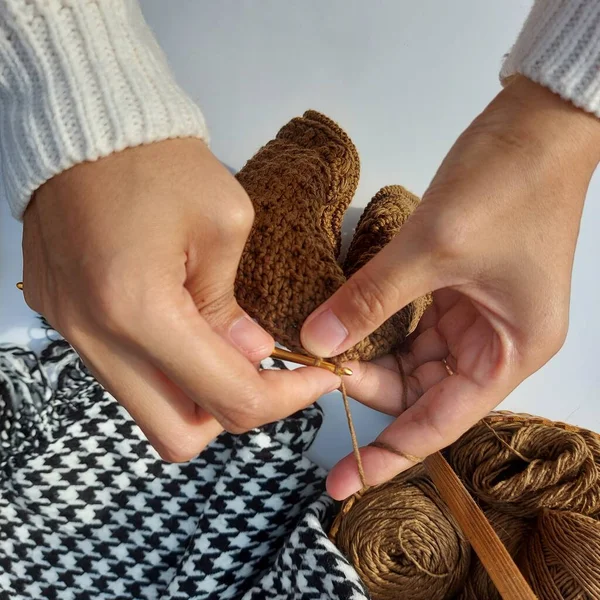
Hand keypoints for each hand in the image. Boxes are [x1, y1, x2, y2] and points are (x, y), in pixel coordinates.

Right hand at [23, 139, 339, 460]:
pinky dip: (161, 370)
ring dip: (196, 395)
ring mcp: (70, 332)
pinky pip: (120, 374)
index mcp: (139, 310)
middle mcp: (94, 337)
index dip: (285, 400)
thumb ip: (233, 307)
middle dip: (232, 413)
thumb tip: (248, 356)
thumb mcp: (223, 226)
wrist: (88, 122)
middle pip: (176, 436)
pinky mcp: (61, 319)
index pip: (227, 397)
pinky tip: (182, 329)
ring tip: (227, 348)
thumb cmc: (162, 161)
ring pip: (146, 411)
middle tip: (265, 372)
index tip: (317, 378)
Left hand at [301, 76, 599, 498]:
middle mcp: (495, 343)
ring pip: (411, 356)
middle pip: (421, 389)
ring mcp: (474, 314)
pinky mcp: (454, 286)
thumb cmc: (507, 186)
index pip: (440, 421)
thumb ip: (371, 299)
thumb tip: (316, 342)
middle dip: (369, 386)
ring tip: (323, 351)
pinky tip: (344, 322)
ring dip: (368, 354)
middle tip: (317, 374)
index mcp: (510, 352)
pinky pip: (410, 322)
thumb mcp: (433, 248)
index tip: (343, 480)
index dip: (389, 454)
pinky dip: (377, 323)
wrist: (536, 122)